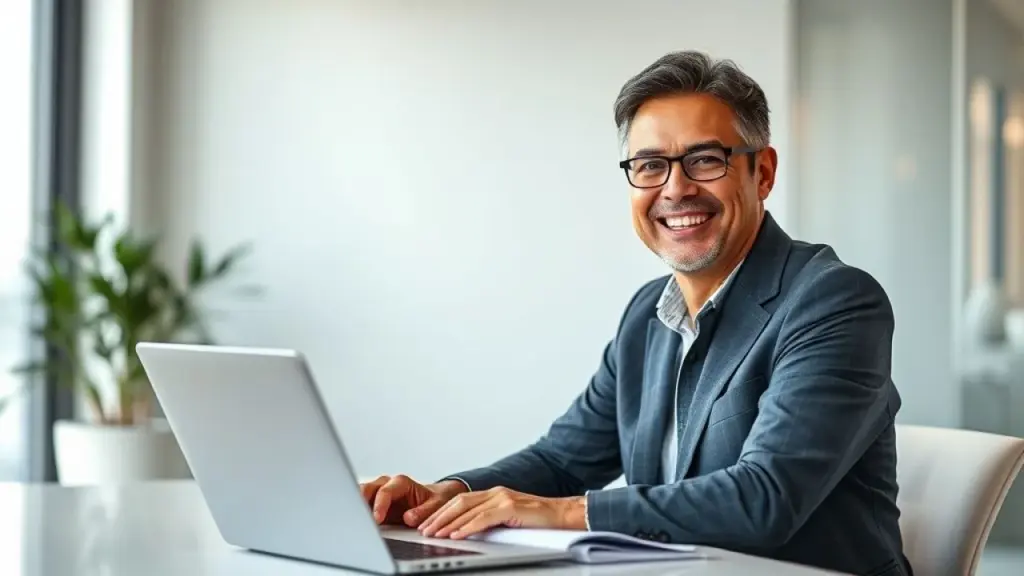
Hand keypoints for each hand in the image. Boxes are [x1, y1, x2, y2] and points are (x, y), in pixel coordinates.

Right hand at [360, 475, 467, 526]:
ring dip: (356, 507)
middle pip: (366, 489)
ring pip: (359, 495)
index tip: (376, 520)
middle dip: (360, 503)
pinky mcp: (373, 503)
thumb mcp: (435, 505)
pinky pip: (360, 504)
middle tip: (359, 520)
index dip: (379, 506)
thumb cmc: (433, 500)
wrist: (432, 500)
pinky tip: (356, 522)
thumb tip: (408, 518)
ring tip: (354, 521)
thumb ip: (423, 511)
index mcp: (401, 483)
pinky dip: (357, 512)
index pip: (385, 491)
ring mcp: (377, 493)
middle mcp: (386, 484)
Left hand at [418, 486, 585, 538]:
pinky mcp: (511, 507)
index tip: (426, 524)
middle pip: (459, 503)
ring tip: (434, 534)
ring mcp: (503, 498)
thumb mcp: (508, 519)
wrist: (564, 515)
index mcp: (493, 494)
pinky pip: (484, 518)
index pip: (460, 501)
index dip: (441, 512)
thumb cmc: (539, 521)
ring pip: (467, 510)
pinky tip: (456, 535)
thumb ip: (489, 521)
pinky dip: (467, 527)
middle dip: (438, 517)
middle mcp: (495, 492)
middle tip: (423, 529)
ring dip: (448, 523)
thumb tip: (466, 531)